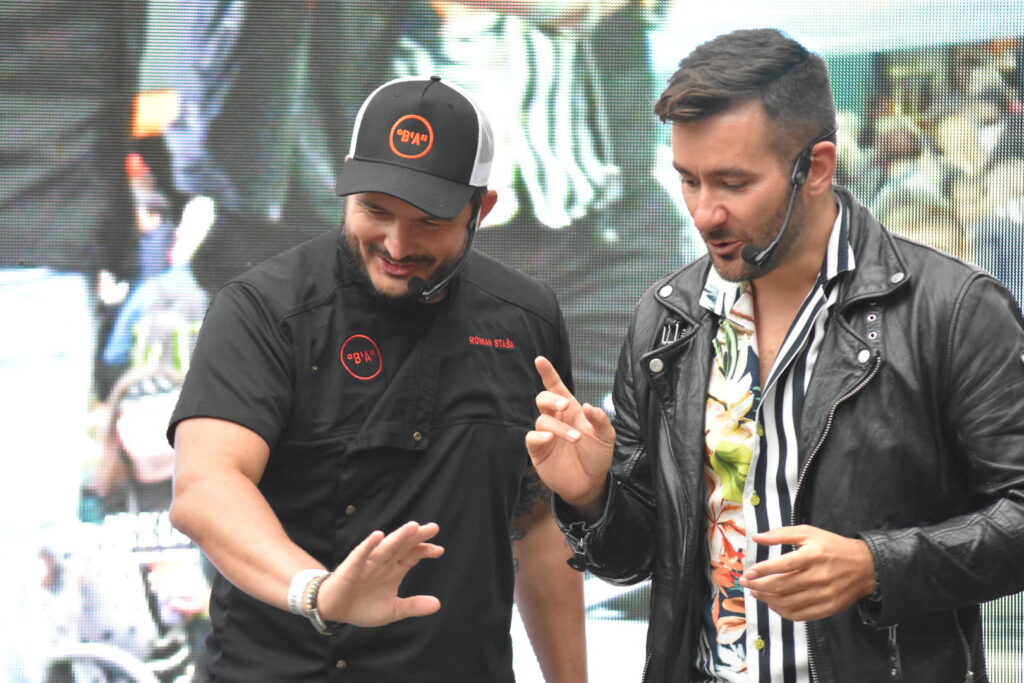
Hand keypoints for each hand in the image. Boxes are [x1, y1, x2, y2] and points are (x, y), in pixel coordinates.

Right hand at [316, 522, 444, 626]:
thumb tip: (438, 604)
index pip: (413, 555)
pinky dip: (368, 545)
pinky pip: (361, 554)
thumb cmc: (362, 606)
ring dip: (398, 536)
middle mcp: (384, 562)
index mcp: (394, 569)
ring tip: (412, 527)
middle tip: (433, 527)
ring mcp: (368, 562)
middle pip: (403, 545)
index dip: (426, 550)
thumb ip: (413, 606)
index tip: (439, 550)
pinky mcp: (352, 566)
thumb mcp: (392, 610)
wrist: (334, 609)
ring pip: (386, 547)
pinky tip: (378, 536)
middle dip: (417, 537)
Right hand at [525, 356, 615, 517]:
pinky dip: (539, 436)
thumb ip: (600, 419)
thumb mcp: (607, 436)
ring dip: (559, 427)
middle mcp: (556, 419)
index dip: (548, 373)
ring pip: (542, 420)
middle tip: (566, 406)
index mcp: (571, 411)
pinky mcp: (539, 451)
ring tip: (576, 438)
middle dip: (551, 398)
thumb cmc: (597, 455)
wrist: (591, 483)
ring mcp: (546, 435)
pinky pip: (531, 438)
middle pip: (543, 399)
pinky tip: (550, 439)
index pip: (556, 387)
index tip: (540, 359)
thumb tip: (587, 406)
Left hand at [739, 525, 876, 620]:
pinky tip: (774, 605)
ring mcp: (824, 594)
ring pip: (788, 602)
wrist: (866, 567)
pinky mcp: (828, 608)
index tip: (747, 573)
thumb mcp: (809, 533)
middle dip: (759, 586)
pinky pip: (801, 615)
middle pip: (782, 586)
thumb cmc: (833, 547)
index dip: (761, 571)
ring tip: (756, 594)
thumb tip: (757, 537)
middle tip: (746, 584)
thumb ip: (782, 534)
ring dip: (767, 600)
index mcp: (813, 555)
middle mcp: (818, 576)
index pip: (782, 565)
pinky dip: (783, 612)